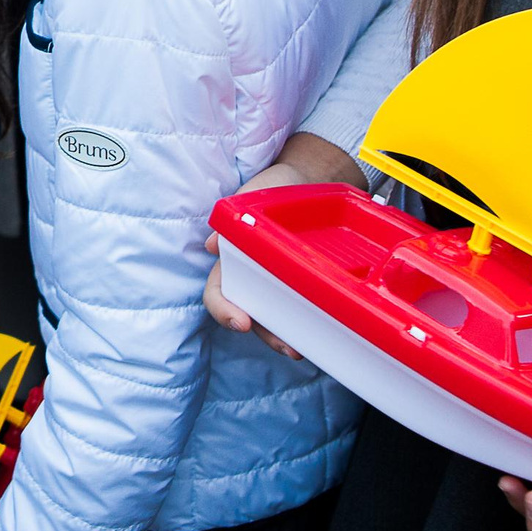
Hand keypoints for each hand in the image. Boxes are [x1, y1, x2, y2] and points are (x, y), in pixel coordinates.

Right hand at [200, 145, 338, 359]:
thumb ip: (230, 218)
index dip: (223, 310)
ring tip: (302, 349)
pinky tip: (319, 335)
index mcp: (231, 258)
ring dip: (285, 338)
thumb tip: (212, 246)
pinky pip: (298, 309)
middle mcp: (249, 276)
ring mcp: (275, 282)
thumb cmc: (273, 187)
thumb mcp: (251, 195)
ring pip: (273, 319)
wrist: (307, 180)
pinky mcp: (300, 283)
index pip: (217, 292)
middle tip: (288, 347)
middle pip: (248, 315)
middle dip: (265, 335)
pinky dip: (305, 325)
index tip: (241, 322)